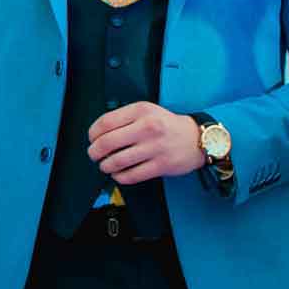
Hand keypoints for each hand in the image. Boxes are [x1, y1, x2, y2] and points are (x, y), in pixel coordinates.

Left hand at [88, 102, 204, 184]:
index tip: (91, 139)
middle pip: (106, 143)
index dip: (92, 134)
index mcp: (141, 111)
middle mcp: (148, 128)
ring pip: (116, 162)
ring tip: (106, 165)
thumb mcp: (147, 111)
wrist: (197, 139)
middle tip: (94, 155)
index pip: (105, 122)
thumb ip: (124, 118)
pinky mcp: (161, 165)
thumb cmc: (167, 126)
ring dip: (105, 166)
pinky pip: (131, 176)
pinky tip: (119, 173)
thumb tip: (98, 134)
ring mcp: (155, 147)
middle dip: (94, 152)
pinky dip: (119, 177)